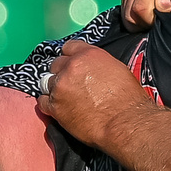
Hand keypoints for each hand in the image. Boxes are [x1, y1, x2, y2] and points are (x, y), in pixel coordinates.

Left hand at [34, 39, 151, 146]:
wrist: (124, 122)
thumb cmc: (127, 99)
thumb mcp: (117, 69)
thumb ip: (97, 64)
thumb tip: (91, 69)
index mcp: (88, 55)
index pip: (68, 47)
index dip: (70, 57)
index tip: (71, 64)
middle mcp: (71, 67)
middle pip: (56, 64)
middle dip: (62, 73)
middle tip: (71, 85)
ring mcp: (60, 87)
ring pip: (48, 83)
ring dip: (56, 89)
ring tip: (67, 99)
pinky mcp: (55, 106)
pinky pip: (43, 101)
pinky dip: (49, 104)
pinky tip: (59, 108)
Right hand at [120, 0, 170, 27]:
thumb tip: (161, 2)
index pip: (141, 8)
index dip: (149, 22)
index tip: (162, 22)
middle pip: (130, 10)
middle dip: (142, 22)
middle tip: (158, 22)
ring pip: (125, 9)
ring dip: (137, 19)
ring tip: (154, 17)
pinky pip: (124, 5)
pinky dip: (133, 14)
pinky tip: (147, 12)